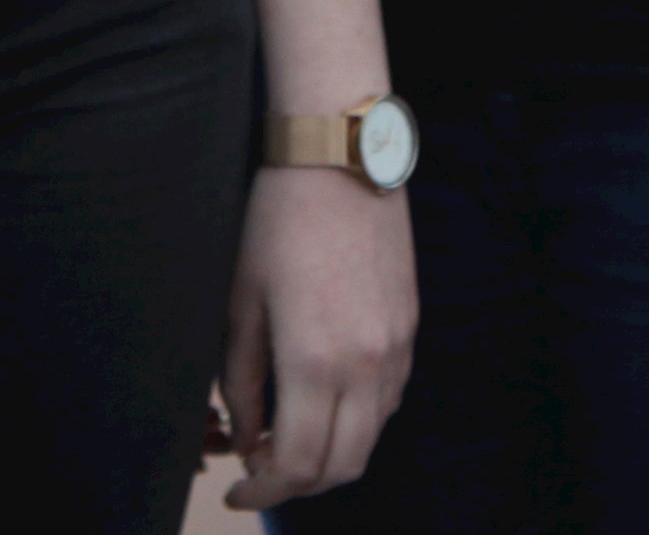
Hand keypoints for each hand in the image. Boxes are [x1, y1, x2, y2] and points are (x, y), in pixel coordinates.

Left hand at [215, 165, 415, 510]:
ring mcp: (396, 349)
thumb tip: (245, 433)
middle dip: (298, 484)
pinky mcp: (409, 329)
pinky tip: (323, 401)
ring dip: (331, 456)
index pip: (298, 464)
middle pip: (343, 466)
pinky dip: (357, 421)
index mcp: (316, 362)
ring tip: (286, 437)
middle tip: (260, 472)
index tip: (238, 492)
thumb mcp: (241, 301)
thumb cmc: (278, 221)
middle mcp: (367, 366)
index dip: (264, 491)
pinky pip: (388, 401)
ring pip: (371, 438)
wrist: (341, 157)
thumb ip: (241, 378)